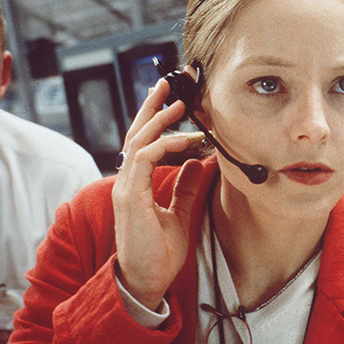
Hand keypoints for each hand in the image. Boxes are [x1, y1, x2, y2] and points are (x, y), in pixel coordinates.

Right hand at [112, 79, 202, 309]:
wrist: (146, 280)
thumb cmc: (159, 250)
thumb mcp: (179, 212)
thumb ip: (185, 186)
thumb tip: (196, 162)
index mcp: (137, 182)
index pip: (144, 142)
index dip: (156, 120)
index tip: (173, 102)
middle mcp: (128, 180)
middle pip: (137, 133)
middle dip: (152, 107)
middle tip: (167, 84)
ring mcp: (126, 187)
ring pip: (138, 141)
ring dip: (159, 119)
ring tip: (178, 104)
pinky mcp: (130, 196)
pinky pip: (144, 160)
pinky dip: (163, 145)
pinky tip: (183, 140)